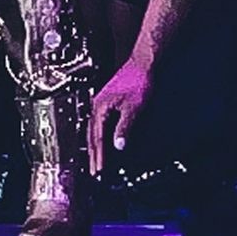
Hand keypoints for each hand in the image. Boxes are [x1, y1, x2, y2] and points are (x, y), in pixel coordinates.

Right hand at [89, 56, 153, 175]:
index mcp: (101, 108)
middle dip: (94, 154)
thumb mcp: (133, 108)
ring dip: (95, 146)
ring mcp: (101, 103)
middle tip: (95, 172)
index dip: (99, 156)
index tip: (99, 171)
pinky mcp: (108, 101)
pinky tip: (104, 140)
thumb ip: (125, 128)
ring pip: (94, 130)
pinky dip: (100, 136)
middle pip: (92, 136)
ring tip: (97, 160)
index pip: (98, 138)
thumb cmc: (139, 81)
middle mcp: (98, 106)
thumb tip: (118, 146)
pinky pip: (100, 124)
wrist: (144, 63)